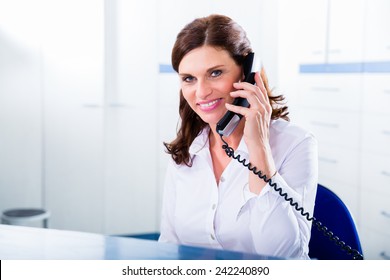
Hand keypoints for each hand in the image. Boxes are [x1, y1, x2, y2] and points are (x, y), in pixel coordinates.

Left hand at [225, 71, 275, 192]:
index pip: (263, 90)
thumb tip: (244, 102)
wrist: (259, 145)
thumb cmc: (256, 133)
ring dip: (239, 91)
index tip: (254, 73)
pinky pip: (241, 107)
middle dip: (245, 84)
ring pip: (250, 94)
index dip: (258, 81)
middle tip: (236, 83)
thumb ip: (253, 109)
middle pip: (256, 89)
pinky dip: (233, 106)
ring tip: (232, 92)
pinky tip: (228, 106)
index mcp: (267, 107)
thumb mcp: (257, 119)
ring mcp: (260, 111)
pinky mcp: (253, 116)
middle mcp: (265, 107)